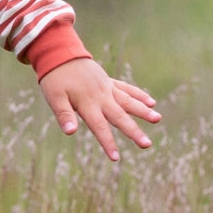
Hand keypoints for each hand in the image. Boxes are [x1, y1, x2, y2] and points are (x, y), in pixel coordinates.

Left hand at [39, 56, 160, 161]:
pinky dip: (139, 95)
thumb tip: (70, 132)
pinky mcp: (108, 81)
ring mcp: (107, 88)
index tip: (116, 158)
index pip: (99, 127)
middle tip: (147, 145)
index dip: (107, 143)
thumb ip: (64, 114)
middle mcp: (101, 97)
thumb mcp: (54, 97)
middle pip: (119, 116)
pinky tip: (152, 102)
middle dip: (133, 132)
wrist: (59, 54)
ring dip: (143, 111)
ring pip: (128, 101)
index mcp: (87, 104)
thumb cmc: (54, 79)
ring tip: (157, 118)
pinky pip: (126, 88)